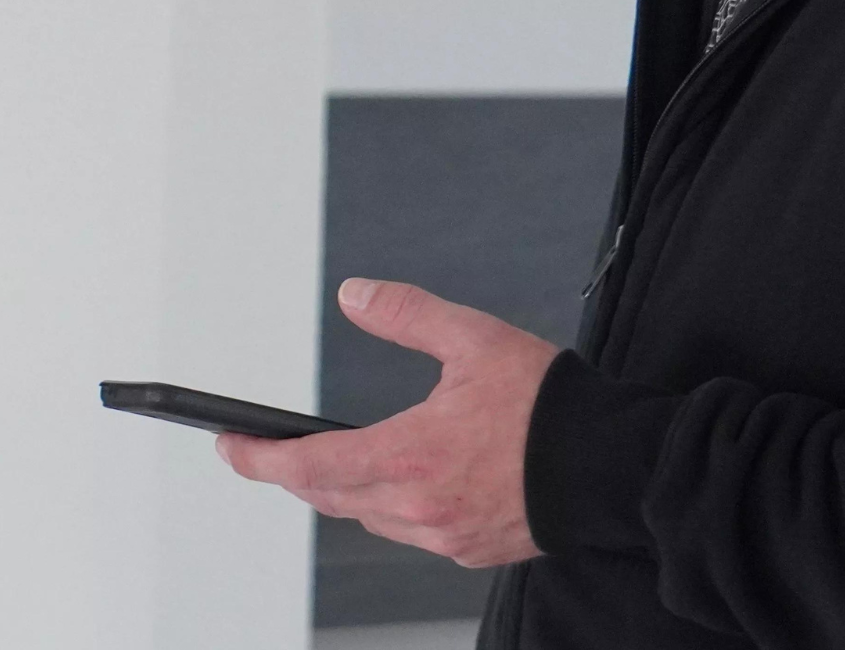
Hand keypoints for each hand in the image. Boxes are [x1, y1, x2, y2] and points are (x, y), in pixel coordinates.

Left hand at [216, 278, 557, 567]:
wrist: (617, 467)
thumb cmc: (550, 407)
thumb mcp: (473, 340)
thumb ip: (406, 314)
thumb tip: (353, 294)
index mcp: (408, 457)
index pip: (307, 467)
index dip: (259, 460)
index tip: (227, 447)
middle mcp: (418, 508)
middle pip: (330, 497)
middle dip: (294, 473)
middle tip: (267, 450)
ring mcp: (445, 537)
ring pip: (369, 518)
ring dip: (345, 490)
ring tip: (332, 457)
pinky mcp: (472, 551)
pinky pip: (411, 532)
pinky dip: (392, 506)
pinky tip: (403, 479)